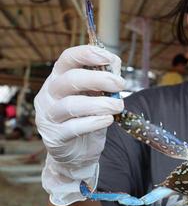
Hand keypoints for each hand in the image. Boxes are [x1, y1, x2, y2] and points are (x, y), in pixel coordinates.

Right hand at [35, 45, 124, 205]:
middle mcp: (49, 94)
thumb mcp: (97, 95)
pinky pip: (73, 128)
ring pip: (71, 105)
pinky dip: (94, 122)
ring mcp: (48, 116)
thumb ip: (105, 79)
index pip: (67, 59)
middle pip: (70, 80)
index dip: (86, 54)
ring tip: (118, 106)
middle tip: (120, 84)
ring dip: (100, 103)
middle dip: (99, 79)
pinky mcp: (55, 137)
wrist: (77, 151)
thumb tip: (114, 62)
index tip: (108, 58)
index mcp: (59, 78)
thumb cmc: (88, 117)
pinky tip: (108, 120)